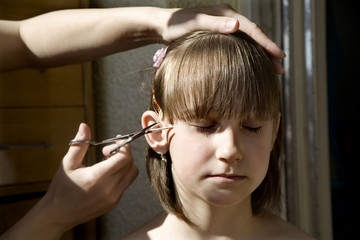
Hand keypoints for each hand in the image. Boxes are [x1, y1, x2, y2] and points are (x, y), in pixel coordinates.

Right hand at [42, 123, 138, 231]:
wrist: (58, 214)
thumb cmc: (62, 187)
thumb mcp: (68, 163)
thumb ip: (79, 143)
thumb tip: (84, 125)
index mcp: (98, 177)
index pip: (124, 157)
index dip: (123, 146)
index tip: (114, 141)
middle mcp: (109, 189)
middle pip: (130, 164)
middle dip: (122, 153)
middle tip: (106, 152)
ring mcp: (113, 198)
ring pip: (131, 175)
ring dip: (124, 165)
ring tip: (106, 163)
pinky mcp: (113, 203)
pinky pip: (125, 184)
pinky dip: (120, 175)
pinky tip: (105, 175)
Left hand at [161, 3, 284, 73]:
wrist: (163, 25)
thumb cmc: (175, 26)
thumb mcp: (194, 24)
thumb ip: (215, 24)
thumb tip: (238, 24)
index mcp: (226, 14)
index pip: (252, 29)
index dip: (267, 43)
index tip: (279, 55)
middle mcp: (228, 18)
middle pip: (254, 35)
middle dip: (268, 51)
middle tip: (280, 69)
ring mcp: (224, 26)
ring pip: (248, 41)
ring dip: (260, 54)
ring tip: (271, 70)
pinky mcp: (220, 34)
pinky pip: (240, 45)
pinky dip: (249, 54)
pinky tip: (252, 64)